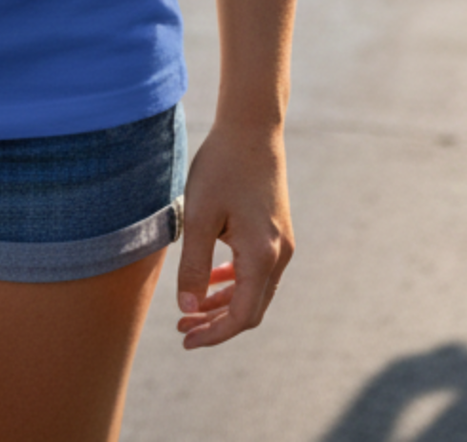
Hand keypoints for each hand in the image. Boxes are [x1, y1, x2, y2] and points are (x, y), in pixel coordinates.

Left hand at [174, 118, 292, 348]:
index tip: (185, 338)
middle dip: (217, 323)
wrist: (252, 128)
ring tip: (191, 308)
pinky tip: (213, 279)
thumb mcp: (198, 217)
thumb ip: (194, 266)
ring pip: (255, 291)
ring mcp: (283, 244)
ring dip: (225, 303)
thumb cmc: (221, 167)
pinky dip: (235, 282)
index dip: (214, 333)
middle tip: (182, 327)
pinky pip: (258, 270)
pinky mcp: (278, 231)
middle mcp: (280, 255)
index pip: (242, 316)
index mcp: (262, 256)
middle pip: (251, 309)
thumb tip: (189, 308)